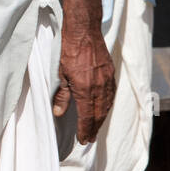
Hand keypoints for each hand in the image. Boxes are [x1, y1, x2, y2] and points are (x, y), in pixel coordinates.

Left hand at [53, 0, 115, 142]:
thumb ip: (62, 96)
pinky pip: (111, 94)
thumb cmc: (69, 50)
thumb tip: (58, 113)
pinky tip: (104, 109)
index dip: (85, 130)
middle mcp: (99, 87)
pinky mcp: (111, 73)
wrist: (84, 30)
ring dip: (102, 119)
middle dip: (94, 128)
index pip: (87, 117)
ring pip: (107, 105)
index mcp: (85, 89)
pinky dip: (108, 105)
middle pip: (99, 114)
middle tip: (89, 139)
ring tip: (96, 128)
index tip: (83, 140)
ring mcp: (107, 80)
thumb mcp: (60, 74)